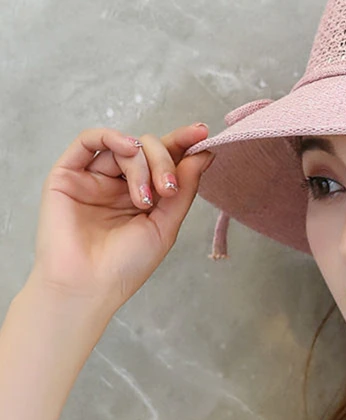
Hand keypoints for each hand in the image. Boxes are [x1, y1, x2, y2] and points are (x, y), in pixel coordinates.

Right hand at [29, 123, 215, 311]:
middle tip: (169, 189)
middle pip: (148, 150)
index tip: (203, 133)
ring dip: (143, 163)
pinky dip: (112, 136)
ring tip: (146, 195)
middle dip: (165, 162)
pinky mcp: (67, 175)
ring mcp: (94, 179)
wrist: (87, 287)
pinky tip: (129, 148)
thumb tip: (205, 154)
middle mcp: (119, 184)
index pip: (166, 161)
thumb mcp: (166, 225)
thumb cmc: (126, 265)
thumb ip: (184, 188)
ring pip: (125, 147)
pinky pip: (88, 140)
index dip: (184, 143)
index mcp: (144, 196)